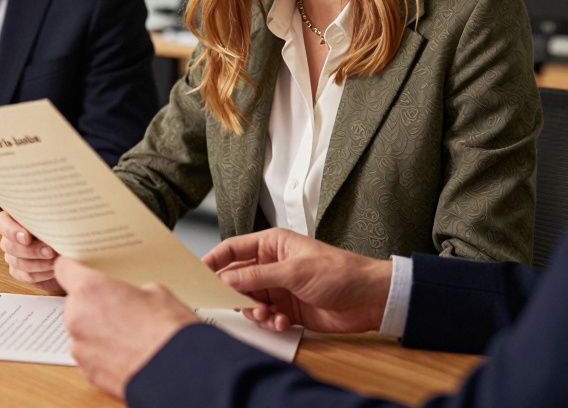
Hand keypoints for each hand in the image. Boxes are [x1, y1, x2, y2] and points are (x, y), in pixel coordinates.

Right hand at [0, 211, 62, 292]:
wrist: (71, 251)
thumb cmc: (64, 228)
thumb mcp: (57, 220)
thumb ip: (49, 220)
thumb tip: (51, 223)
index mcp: (15, 218)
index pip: (1, 223)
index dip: (11, 231)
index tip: (27, 237)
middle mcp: (10, 237)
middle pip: (9, 245)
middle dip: (32, 250)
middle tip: (51, 251)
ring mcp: (13, 256)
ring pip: (18, 262)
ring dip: (39, 263)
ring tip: (57, 261)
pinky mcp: (20, 272)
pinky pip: (26, 275)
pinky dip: (41, 274)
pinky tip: (54, 270)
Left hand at [54, 257, 197, 398]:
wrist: (178, 372)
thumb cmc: (169, 331)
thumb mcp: (156, 292)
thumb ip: (129, 290)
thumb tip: (129, 298)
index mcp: (91, 290)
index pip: (64, 269)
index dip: (74, 268)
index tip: (80, 269)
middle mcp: (77, 318)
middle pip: (75, 302)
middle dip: (94, 304)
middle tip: (120, 308)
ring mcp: (80, 348)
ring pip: (82, 330)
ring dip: (98, 330)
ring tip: (129, 335)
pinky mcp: (87, 372)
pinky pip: (89, 354)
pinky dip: (102, 353)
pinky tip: (127, 353)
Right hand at [203, 228, 391, 333]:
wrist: (368, 299)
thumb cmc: (339, 272)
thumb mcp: (293, 271)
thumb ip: (257, 276)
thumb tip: (226, 278)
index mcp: (272, 244)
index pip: (233, 249)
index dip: (215, 260)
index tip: (199, 273)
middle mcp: (273, 265)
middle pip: (238, 278)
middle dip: (236, 293)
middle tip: (240, 302)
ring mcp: (279, 288)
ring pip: (250, 300)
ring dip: (254, 311)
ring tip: (268, 314)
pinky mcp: (288, 309)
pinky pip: (266, 316)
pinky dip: (270, 322)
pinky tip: (282, 322)